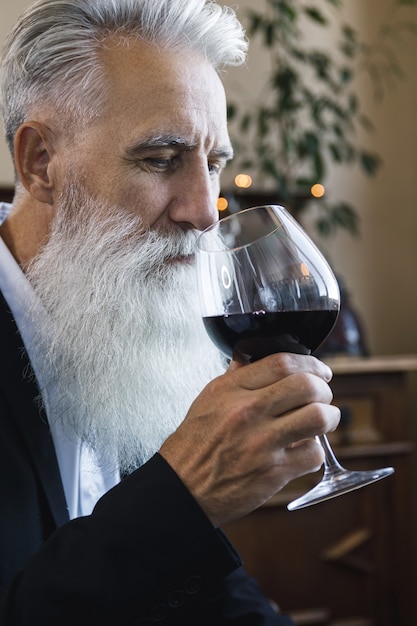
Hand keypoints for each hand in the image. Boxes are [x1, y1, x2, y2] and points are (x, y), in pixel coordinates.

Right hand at [160, 353, 339, 526]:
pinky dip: (315, 451)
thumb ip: (234, 376)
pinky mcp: (274, 472)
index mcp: (232, 390)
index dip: (311, 363)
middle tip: (322, 396)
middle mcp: (248, 412)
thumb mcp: (208, 399)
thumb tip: (249, 356)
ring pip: (319, 417)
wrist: (182, 487)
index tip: (319, 370)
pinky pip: (314, 454)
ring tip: (323, 420)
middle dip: (324, 388)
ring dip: (329, 417)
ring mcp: (262, 442)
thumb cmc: (193, 444)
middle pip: (307, 385)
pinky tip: (303, 450)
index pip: (282, 362)